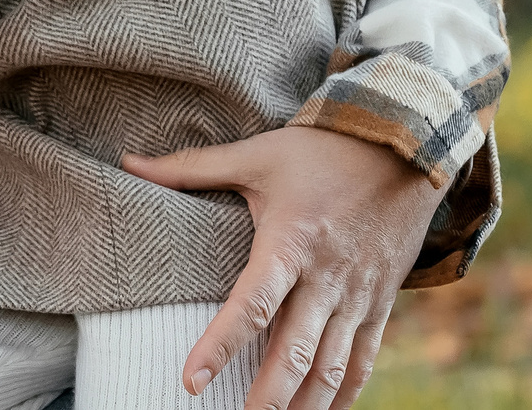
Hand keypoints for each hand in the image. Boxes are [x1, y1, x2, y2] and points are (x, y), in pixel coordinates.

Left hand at [124, 125, 441, 409]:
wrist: (403, 147)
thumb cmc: (319, 151)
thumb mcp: (254, 155)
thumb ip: (190, 168)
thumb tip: (128, 162)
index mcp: (290, 243)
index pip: (251, 305)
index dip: (220, 345)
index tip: (192, 381)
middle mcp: (326, 278)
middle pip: (294, 350)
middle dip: (267, 396)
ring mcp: (357, 296)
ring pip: (331, 366)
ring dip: (304, 404)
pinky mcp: (380, 304)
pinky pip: (363, 360)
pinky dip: (344, 394)